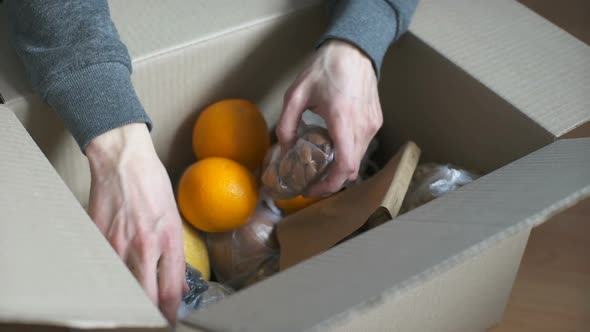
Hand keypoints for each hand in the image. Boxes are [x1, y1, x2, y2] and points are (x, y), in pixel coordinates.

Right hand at [86, 123, 187, 322]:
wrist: (123, 161)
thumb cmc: (152, 184)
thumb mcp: (174, 218)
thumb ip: (176, 255)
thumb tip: (180, 283)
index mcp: (168, 241)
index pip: (169, 291)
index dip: (169, 313)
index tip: (169, 321)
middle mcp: (144, 247)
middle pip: (146, 298)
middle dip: (151, 313)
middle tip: (154, 318)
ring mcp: (117, 245)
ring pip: (123, 287)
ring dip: (131, 298)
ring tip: (136, 302)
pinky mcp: (98, 239)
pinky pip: (104, 268)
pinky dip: (111, 278)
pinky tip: (115, 279)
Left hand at [276, 39, 382, 196]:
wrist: (354, 49)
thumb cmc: (326, 68)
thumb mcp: (296, 93)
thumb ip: (287, 123)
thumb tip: (285, 147)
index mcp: (343, 120)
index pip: (344, 167)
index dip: (329, 185)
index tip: (312, 189)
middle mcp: (362, 126)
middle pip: (351, 169)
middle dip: (331, 180)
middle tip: (310, 181)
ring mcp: (373, 125)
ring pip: (358, 159)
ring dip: (340, 167)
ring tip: (320, 163)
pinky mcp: (376, 121)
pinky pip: (363, 146)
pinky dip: (348, 153)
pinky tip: (333, 145)